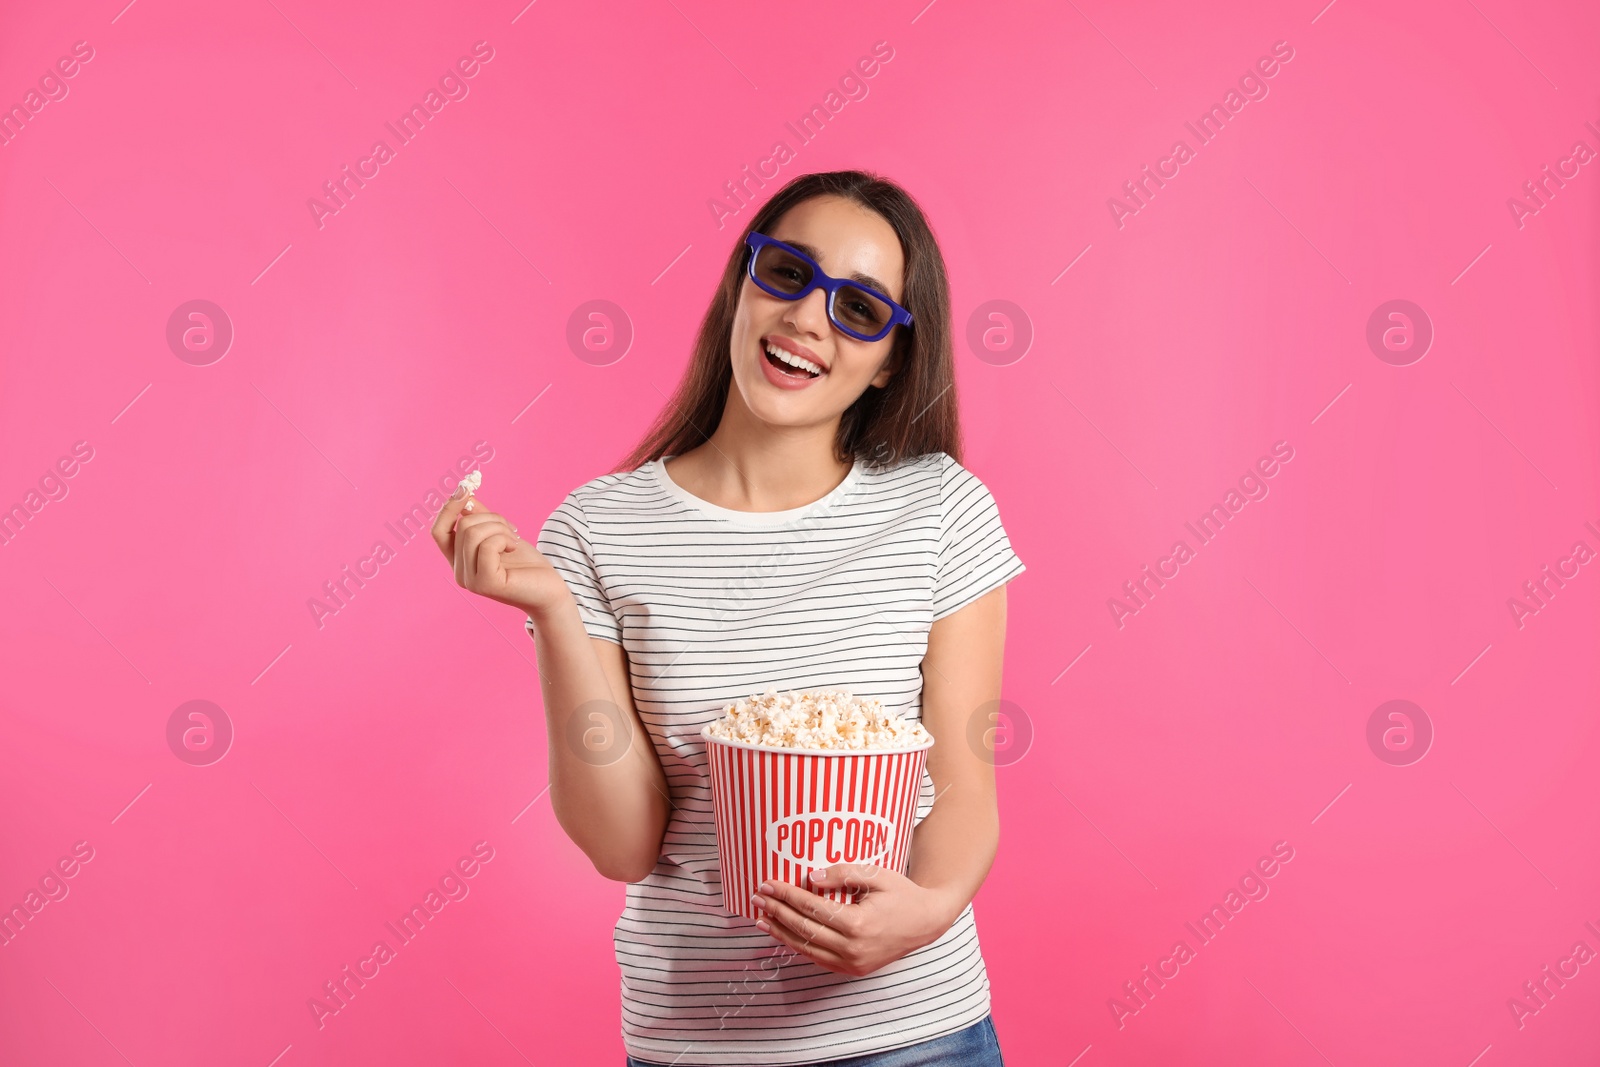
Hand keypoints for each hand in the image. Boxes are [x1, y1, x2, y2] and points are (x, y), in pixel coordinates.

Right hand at [429, 488, 566, 614]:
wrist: (548, 589)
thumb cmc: (526, 563)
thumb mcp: (500, 533)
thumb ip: (480, 516)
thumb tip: (465, 495)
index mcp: (459, 561)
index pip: (438, 531)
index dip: (448, 508)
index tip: (465, 488)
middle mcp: (460, 573)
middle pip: (463, 526)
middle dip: (491, 518)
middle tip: (511, 529)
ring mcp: (470, 581)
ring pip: (473, 533)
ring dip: (500, 528)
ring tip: (514, 540)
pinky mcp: (486, 584)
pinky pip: (487, 545)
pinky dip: (504, 539)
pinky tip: (514, 547)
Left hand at [750, 864, 960, 977]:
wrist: (926, 922)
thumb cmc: (901, 894)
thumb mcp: (875, 875)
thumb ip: (842, 873)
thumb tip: (808, 878)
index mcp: (858, 924)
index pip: (811, 908)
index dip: (786, 895)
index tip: (768, 884)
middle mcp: (853, 949)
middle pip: (803, 930)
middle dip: (777, 912)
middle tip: (757, 898)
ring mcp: (853, 964)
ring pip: (806, 949)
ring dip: (780, 933)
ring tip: (761, 918)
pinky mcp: (853, 970)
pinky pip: (818, 959)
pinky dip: (798, 946)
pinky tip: (783, 934)